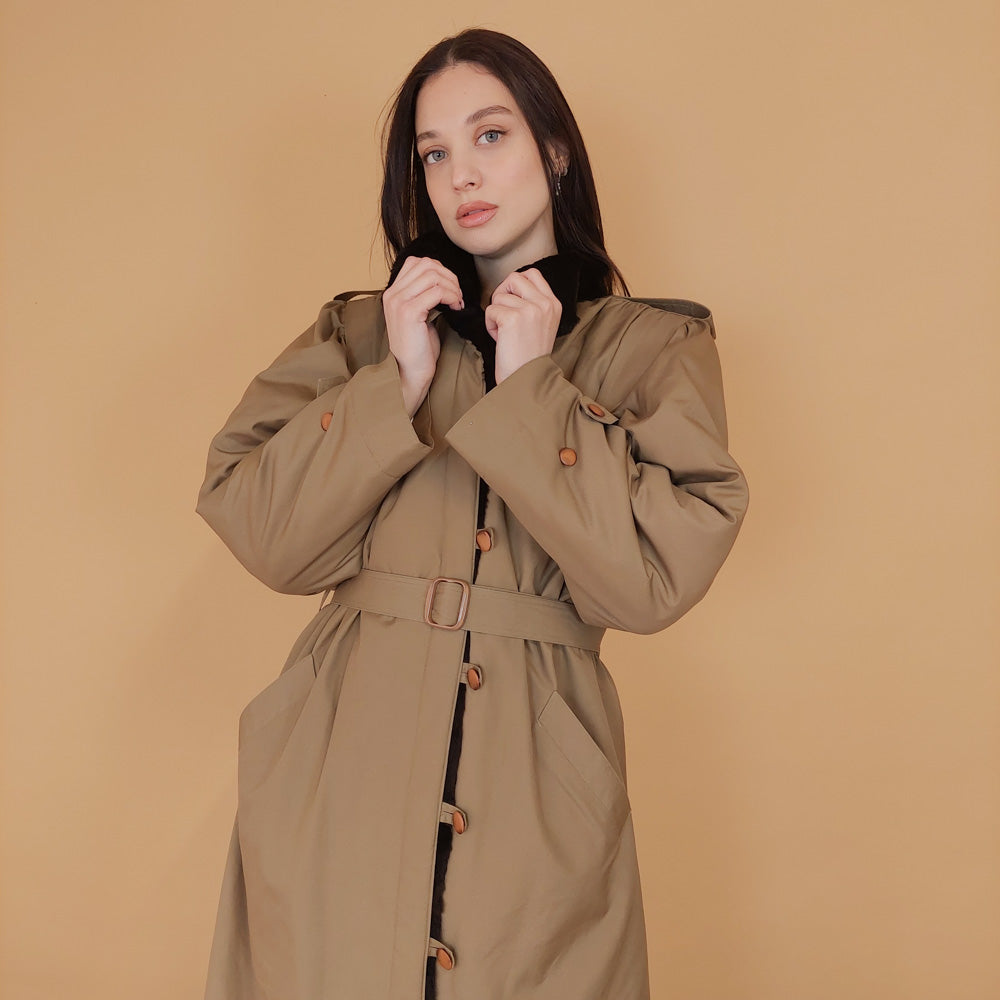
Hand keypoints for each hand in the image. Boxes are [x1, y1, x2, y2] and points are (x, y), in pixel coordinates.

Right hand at [382, 256, 463, 415]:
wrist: (410, 371)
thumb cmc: (419, 347)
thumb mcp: (418, 315)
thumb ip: (423, 295)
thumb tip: (443, 279)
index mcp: (393, 292)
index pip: (417, 262)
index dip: (439, 269)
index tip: (450, 288)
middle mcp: (392, 294)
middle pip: (426, 265)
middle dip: (449, 276)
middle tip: (458, 295)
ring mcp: (399, 302)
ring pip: (432, 275)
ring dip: (452, 286)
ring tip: (457, 302)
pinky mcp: (409, 312)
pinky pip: (436, 291)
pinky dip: (451, 296)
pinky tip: (456, 308)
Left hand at [484, 268, 560, 383]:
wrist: (527, 379)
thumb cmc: (528, 355)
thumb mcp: (542, 324)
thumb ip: (534, 302)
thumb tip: (512, 285)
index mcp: (554, 304)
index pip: (532, 274)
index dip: (515, 286)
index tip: (513, 304)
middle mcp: (545, 304)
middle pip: (513, 278)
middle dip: (502, 294)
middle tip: (505, 315)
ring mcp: (530, 310)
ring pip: (499, 296)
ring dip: (496, 314)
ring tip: (505, 333)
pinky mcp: (513, 319)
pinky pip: (490, 310)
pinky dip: (490, 325)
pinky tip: (500, 339)